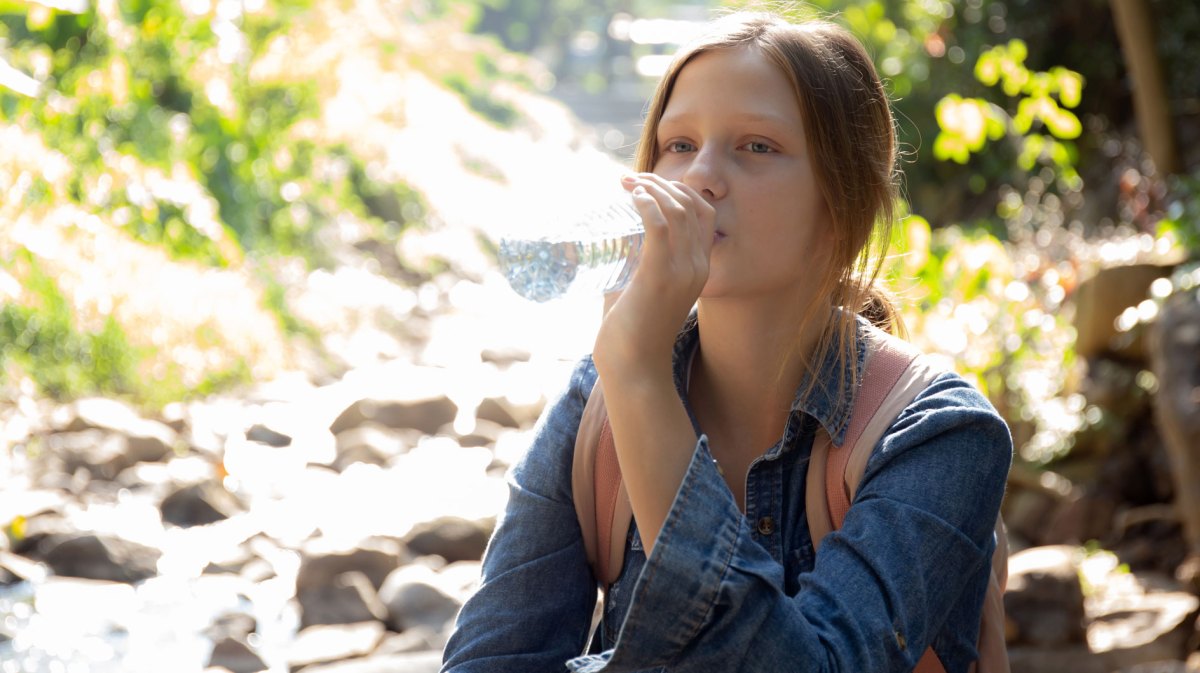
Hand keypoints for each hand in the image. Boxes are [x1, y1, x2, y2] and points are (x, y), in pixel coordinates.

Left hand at [593, 173, 714, 380]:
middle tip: (632, 179)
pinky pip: (660, 226)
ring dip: (652, 188)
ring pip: (677, 210)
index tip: (648, 183)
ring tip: (628, 183)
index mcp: (700, 269)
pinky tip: (632, 197)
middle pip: (693, 206)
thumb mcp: (641, 289)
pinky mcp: (660, 276)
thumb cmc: (631, 333)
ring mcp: (682, 271)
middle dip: (663, 183)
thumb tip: (608, 246)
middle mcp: (698, 266)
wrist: (634, 366)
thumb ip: (633, 267)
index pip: (703, 214)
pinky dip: (646, 204)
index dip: (679, 191)